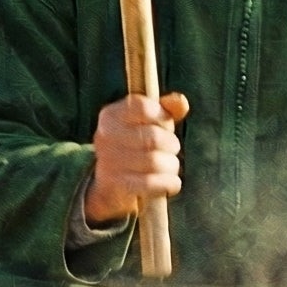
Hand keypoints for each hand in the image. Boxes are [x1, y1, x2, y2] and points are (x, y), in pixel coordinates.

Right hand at [83, 91, 190, 224]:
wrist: (112, 183)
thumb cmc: (137, 144)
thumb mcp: (150, 122)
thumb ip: (167, 109)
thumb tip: (181, 102)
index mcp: (111, 114)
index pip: (142, 106)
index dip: (161, 115)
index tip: (164, 124)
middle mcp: (105, 136)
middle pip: (154, 137)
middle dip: (171, 144)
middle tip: (172, 148)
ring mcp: (107, 161)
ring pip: (155, 162)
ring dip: (172, 165)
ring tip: (171, 165)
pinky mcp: (114, 185)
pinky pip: (150, 183)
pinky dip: (169, 183)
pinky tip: (172, 182)